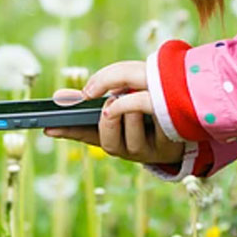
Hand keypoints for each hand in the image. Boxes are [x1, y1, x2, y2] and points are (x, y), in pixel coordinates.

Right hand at [44, 61, 186, 165]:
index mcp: (107, 132)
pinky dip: (158, 114)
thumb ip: (101, 85)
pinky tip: (163, 110)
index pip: (80, 132)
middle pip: (106, 134)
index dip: (64, 130)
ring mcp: (142, 151)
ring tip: (145, 99)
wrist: (188, 114)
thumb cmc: (150, 99)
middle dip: (113, 112)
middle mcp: (121, 146)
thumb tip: (73, 94)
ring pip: (131, 131)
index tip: (48, 128)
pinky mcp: (164, 150)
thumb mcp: (126, 87)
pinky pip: (156, 129)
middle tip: (118, 98)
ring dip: (136, 108)